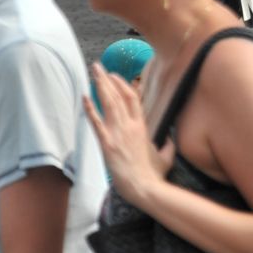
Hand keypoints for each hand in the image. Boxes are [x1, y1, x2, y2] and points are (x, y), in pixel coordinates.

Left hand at [84, 65, 174, 207]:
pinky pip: (96, 121)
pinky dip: (90, 107)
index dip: (123, 85)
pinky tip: (84, 95)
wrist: (144, 187)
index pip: (133, 99)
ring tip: (93, 71)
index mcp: (142, 127)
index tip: (115, 76)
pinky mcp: (106, 142)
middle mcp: (129, 126)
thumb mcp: (167, 156)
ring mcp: (117, 133)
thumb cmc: (154, 174)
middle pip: (118, 96)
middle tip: (98, 66)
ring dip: (99, 85)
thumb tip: (168, 138)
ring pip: (108, 103)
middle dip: (107, 79)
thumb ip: (167, 144)